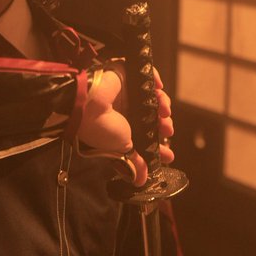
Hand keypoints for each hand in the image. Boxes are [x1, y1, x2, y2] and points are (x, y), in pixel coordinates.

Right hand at [77, 64, 174, 186]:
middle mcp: (124, 109)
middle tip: (167, 130)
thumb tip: (140, 181)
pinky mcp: (125, 75)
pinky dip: (155, 79)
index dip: (158, 145)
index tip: (168, 154)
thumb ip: (135, 162)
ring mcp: (126, 91)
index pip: (145, 136)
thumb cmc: (100, 129)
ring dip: (163, 105)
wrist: (87, 106)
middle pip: (152, 115)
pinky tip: (159, 88)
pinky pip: (145, 74)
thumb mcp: (122, 149)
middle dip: (163, 125)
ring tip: (165, 113)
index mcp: (121, 126)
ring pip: (152, 96)